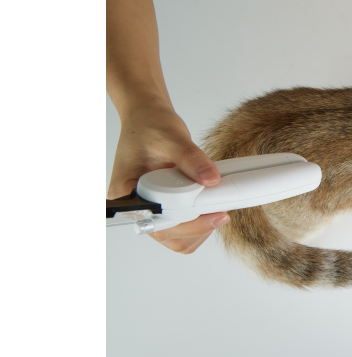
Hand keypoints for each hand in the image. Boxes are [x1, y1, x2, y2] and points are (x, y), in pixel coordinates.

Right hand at [108, 104, 229, 253]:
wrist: (148, 118)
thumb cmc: (150, 126)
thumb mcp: (172, 138)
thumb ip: (191, 159)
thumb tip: (211, 179)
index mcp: (127, 192)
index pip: (157, 223)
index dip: (187, 224)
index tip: (212, 215)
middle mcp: (136, 206)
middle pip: (168, 236)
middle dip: (197, 227)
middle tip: (219, 210)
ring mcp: (150, 209)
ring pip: (176, 238)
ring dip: (198, 228)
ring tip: (212, 205)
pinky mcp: (163, 207)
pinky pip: (180, 228)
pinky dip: (197, 223)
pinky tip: (206, 205)